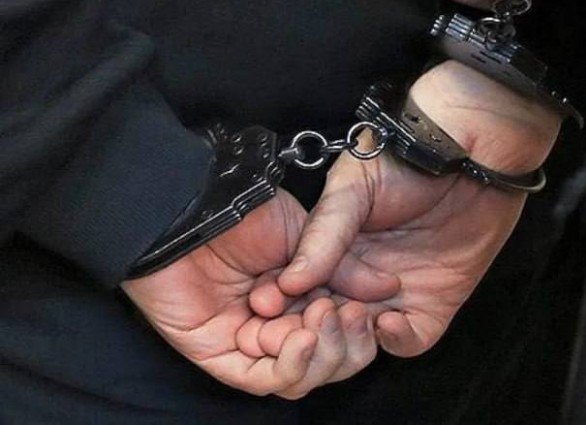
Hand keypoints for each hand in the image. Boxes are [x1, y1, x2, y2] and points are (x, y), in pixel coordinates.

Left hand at [122, 189, 391, 397]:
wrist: (193, 207)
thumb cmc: (244, 211)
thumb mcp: (310, 238)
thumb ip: (346, 269)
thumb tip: (390, 289)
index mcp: (301, 296)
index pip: (342, 334)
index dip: (362, 329)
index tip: (376, 308)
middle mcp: (278, 324)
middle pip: (326, 362)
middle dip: (346, 344)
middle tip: (345, 311)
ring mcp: (249, 341)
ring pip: (299, 377)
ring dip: (322, 354)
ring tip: (320, 317)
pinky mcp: (219, 354)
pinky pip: (261, 380)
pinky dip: (290, 366)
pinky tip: (304, 337)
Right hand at [258, 61, 560, 356]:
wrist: (470, 151)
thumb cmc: (405, 158)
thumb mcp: (353, 188)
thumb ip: (323, 234)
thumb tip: (289, 281)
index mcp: (331, 250)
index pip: (299, 290)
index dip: (283, 303)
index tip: (270, 308)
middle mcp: (359, 277)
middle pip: (327, 321)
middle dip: (315, 329)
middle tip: (312, 324)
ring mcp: (396, 293)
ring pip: (363, 338)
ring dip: (353, 338)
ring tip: (352, 316)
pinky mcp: (435, 302)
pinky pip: (412, 340)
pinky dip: (397, 340)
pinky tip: (387, 322)